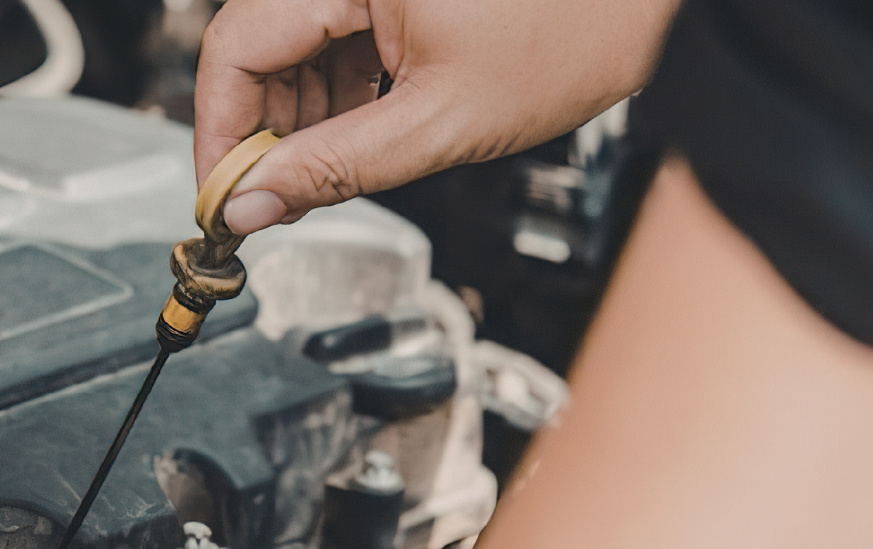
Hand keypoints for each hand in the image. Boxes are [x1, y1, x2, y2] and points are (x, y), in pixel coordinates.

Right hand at [194, 0, 678, 232]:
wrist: (654, 0)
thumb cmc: (576, 31)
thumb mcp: (440, 123)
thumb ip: (335, 168)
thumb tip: (254, 204)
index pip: (233, 48)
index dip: (218, 133)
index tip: (222, 199)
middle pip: (257, 45)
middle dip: (260, 131)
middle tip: (271, 204)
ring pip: (294, 44)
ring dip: (299, 116)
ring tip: (325, 176)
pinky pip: (336, 33)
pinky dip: (338, 90)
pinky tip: (357, 135)